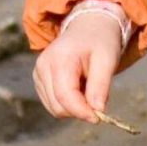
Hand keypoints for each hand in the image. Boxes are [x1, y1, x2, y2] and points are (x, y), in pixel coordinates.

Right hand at [32, 8, 126, 122]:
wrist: (88, 27)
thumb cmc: (100, 42)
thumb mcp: (108, 61)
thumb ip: (100, 86)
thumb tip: (97, 111)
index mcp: (59, 59)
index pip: (65, 96)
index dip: (81, 112)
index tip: (99, 118)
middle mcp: (43, 66)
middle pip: (57, 105)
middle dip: (79, 110)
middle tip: (97, 100)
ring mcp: (38, 73)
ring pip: (54, 108)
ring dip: (74, 107)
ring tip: (87, 88)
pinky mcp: (39, 79)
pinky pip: (52, 103)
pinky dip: (67, 103)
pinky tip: (78, 88)